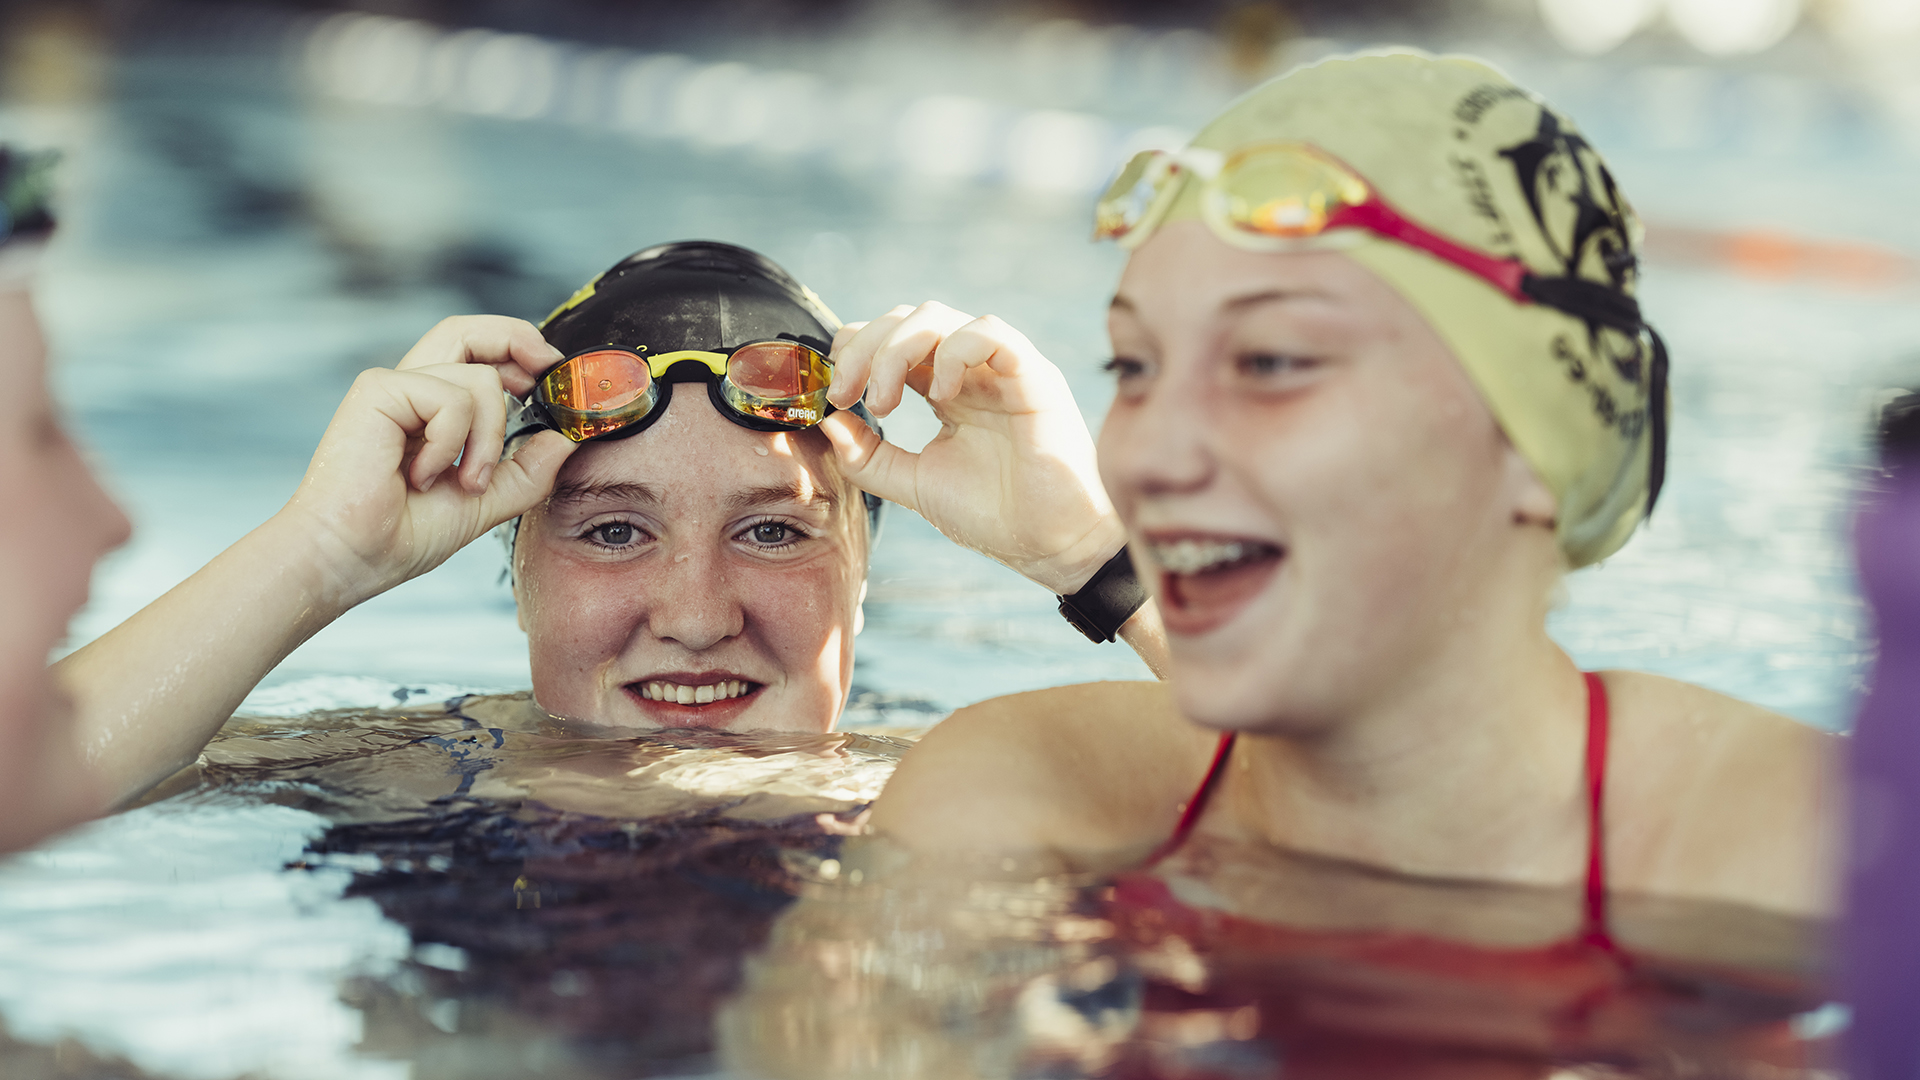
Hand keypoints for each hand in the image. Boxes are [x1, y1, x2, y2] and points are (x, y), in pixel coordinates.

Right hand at [278, 316, 577, 608]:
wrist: (349, 559)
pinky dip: (453, 442)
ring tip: (466, 482)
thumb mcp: (484, 501)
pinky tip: (423, 475)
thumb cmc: (399, 536)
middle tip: (546, 371)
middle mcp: (410, 391)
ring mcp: (393, 387)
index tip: (551, 374)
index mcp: (429, 410)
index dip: (517, 350)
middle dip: (518, 339)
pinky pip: (452, 399)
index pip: (475, 354)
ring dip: (490, 438)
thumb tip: (567, 440)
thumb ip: (525, 472)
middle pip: (469, 331)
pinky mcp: (379, 391)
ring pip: (479, 378)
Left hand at [820, 303, 1123, 594]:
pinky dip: (952, 353)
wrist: (1052, 546)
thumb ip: (868, 455)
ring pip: (940, 318)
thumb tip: (826, 421)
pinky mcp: (1033, 376)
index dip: (855, 352)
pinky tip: (937, 395)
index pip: (892, 340)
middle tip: (846, 394)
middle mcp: (972, 371)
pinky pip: (991, 333)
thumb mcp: (914, 483)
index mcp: (947, 389)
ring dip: (896, 349)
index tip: (833, 394)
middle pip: (907, 320)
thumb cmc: (995, 515)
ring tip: (885, 401)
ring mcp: (1002, 369)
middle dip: (864, 348)